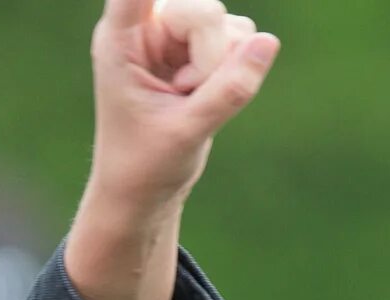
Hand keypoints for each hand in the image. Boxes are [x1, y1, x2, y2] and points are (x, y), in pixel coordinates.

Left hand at [71, 0, 277, 272]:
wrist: (144, 192)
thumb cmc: (143, 165)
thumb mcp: (185, 133)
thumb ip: (228, 91)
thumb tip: (269, 43)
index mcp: (120, 40)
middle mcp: (146, 28)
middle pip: (201, 8)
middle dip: (209, 53)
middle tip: (187, 94)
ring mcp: (174, 35)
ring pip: (226, 25)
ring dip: (220, 68)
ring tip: (187, 103)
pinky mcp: (199, 48)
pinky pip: (240, 40)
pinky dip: (234, 72)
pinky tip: (201, 97)